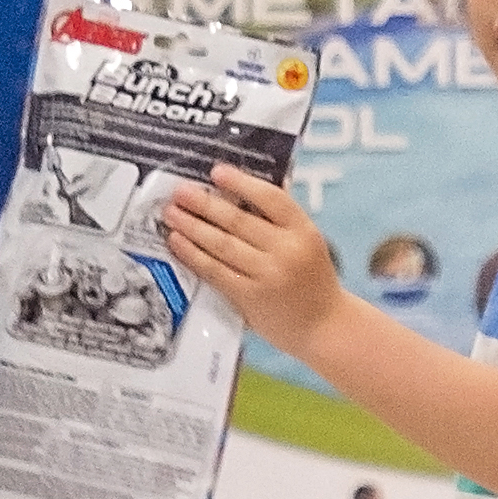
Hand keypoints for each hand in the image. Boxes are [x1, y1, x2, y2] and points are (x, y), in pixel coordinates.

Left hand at [162, 165, 341, 350]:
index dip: (241, 183)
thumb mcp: (308, 242)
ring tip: (172, 214)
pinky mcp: (250, 298)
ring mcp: (268, 275)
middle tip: (180, 192)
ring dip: (192, 227)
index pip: (271, 198)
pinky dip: (194, 255)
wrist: (325, 326)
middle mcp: (287, 251)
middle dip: (205, 204)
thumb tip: (246, 187)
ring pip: (222, 245)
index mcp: (304, 230)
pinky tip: (178, 243)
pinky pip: (215, 271)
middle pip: (239, 221)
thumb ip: (281, 218)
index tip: (217, 172)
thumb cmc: (313, 280)